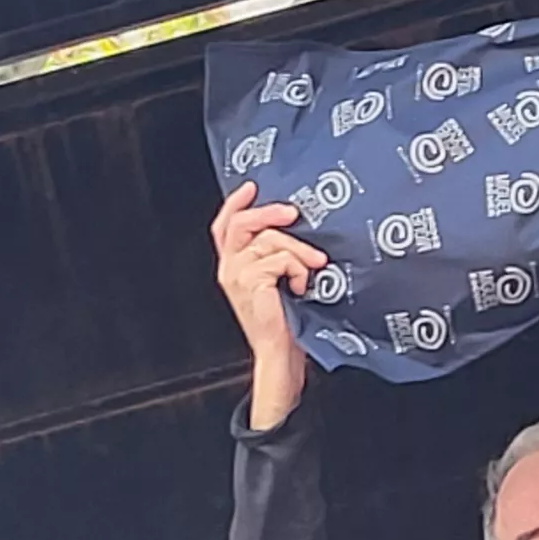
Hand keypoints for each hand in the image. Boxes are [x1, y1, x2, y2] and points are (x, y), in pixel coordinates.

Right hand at [210, 184, 326, 367]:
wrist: (280, 352)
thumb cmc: (286, 319)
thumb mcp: (277, 280)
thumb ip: (275, 255)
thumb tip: (295, 225)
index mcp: (233, 265)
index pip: (225, 227)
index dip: (235, 204)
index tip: (252, 187)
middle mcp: (230, 268)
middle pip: (242, 223)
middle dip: (269, 213)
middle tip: (293, 213)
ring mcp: (237, 275)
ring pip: (270, 240)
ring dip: (299, 251)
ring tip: (313, 265)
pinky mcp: (251, 282)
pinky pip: (281, 258)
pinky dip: (298, 269)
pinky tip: (301, 286)